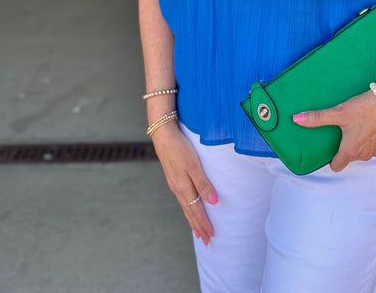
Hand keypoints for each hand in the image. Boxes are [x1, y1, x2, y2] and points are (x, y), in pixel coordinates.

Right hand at [150, 121, 218, 244]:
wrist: (163, 134)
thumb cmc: (180, 147)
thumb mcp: (194, 165)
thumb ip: (203, 183)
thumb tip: (213, 202)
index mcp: (183, 188)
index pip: (196, 211)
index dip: (204, 224)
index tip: (211, 235)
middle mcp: (178, 189)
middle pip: (190, 213)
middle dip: (198, 227)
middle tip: (206, 241)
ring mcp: (174, 184)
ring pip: (185, 207)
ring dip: (192, 220)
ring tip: (198, 231)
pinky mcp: (173, 178)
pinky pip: (182, 199)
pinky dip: (187, 209)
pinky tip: (189, 208)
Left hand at [293, 90, 375, 171]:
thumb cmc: (366, 108)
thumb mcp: (339, 112)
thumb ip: (317, 118)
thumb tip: (296, 119)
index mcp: (351, 150)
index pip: (336, 166)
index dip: (330, 159)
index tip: (328, 147)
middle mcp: (364, 154)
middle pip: (349, 157)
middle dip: (344, 146)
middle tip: (341, 129)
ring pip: (362, 151)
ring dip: (358, 142)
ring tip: (355, 124)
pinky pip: (374, 145)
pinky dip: (370, 137)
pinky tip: (368, 123)